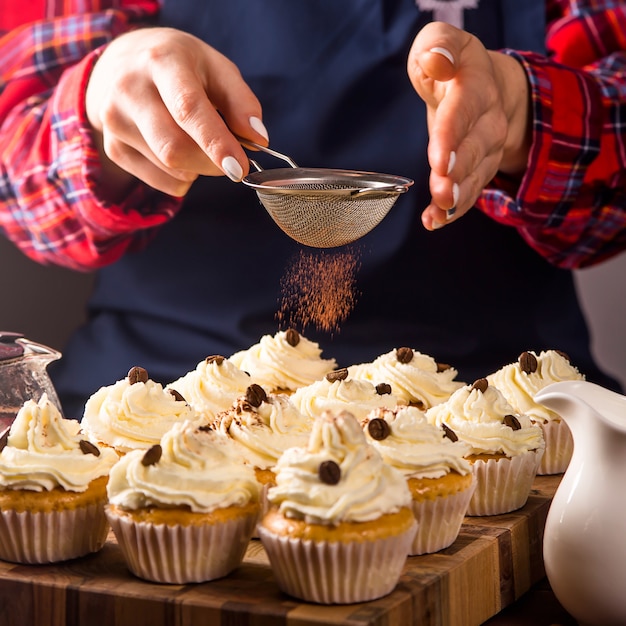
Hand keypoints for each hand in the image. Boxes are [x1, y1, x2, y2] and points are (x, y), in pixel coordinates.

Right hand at [85, 28, 267, 199]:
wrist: (121, 65)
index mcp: (162, 61)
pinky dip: (183, 178)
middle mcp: (129, 89)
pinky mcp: (113, 147)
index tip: (240, 169)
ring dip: (199, 168)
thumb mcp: (216, 68)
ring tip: (198, 142)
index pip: (187, 108)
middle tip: (231, 159)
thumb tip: (258, 138)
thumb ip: (242, 101)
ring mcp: (115, 121)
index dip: (216, 143)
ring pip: (169, 168)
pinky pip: (160, 182)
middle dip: (212, 163)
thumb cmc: (181, 67)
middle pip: (175, 149)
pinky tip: (181, 154)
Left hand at [407, 21, 530, 229]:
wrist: (488, 87)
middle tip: (442, 190)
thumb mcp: (443, 42)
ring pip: (474, 177)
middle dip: (458, 172)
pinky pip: (469, 193)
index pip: (463, 112)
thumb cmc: (454, 66)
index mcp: (476, 86)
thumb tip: (436, 60)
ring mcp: (487, 149)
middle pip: (474, 149)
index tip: (439, 159)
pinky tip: (434, 221)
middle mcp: (488, 121)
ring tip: (438, 211)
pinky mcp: (478, 171)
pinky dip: (453, 211)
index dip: (451, 136)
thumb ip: (438, 46)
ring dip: (457, 197)